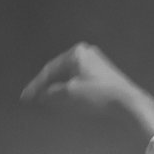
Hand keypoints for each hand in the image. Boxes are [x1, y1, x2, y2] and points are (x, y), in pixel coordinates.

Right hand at [21, 43, 153, 119]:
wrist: (127, 101)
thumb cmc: (97, 95)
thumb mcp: (70, 94)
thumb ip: (51, 93)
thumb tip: (40, 95)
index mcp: (75, 53)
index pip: (49, 70)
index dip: (36, 85)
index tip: (25, 98)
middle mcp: (84, 51)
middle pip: (59, 70)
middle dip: (45, 84)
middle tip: (33, 97)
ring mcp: (95, 60)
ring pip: (69, 74)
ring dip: (57, 86)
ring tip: (45, 98)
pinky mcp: (102, 71)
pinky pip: (78, 77)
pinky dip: (68, 87)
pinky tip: (64, 96)